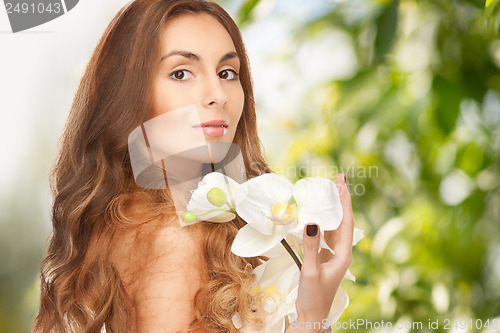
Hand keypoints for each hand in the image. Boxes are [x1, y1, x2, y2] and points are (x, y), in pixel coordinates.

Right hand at [291, 173, 353, 330]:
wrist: (313, 315)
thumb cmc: (313, 296)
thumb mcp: (310, 270)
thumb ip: (310, 246)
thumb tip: (312, 222)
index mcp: (343, 254)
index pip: (346, 221)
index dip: (345, 201)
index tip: (342, 182)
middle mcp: (342, 252)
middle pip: (343, 220)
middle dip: (340, 200)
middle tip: (336, 180)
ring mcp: (334, 255)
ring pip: (335, 226)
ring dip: (332, 209)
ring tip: (327, 192)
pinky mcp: (325, 258)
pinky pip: (326, 235)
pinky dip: (323, 222)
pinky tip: (316, 215)